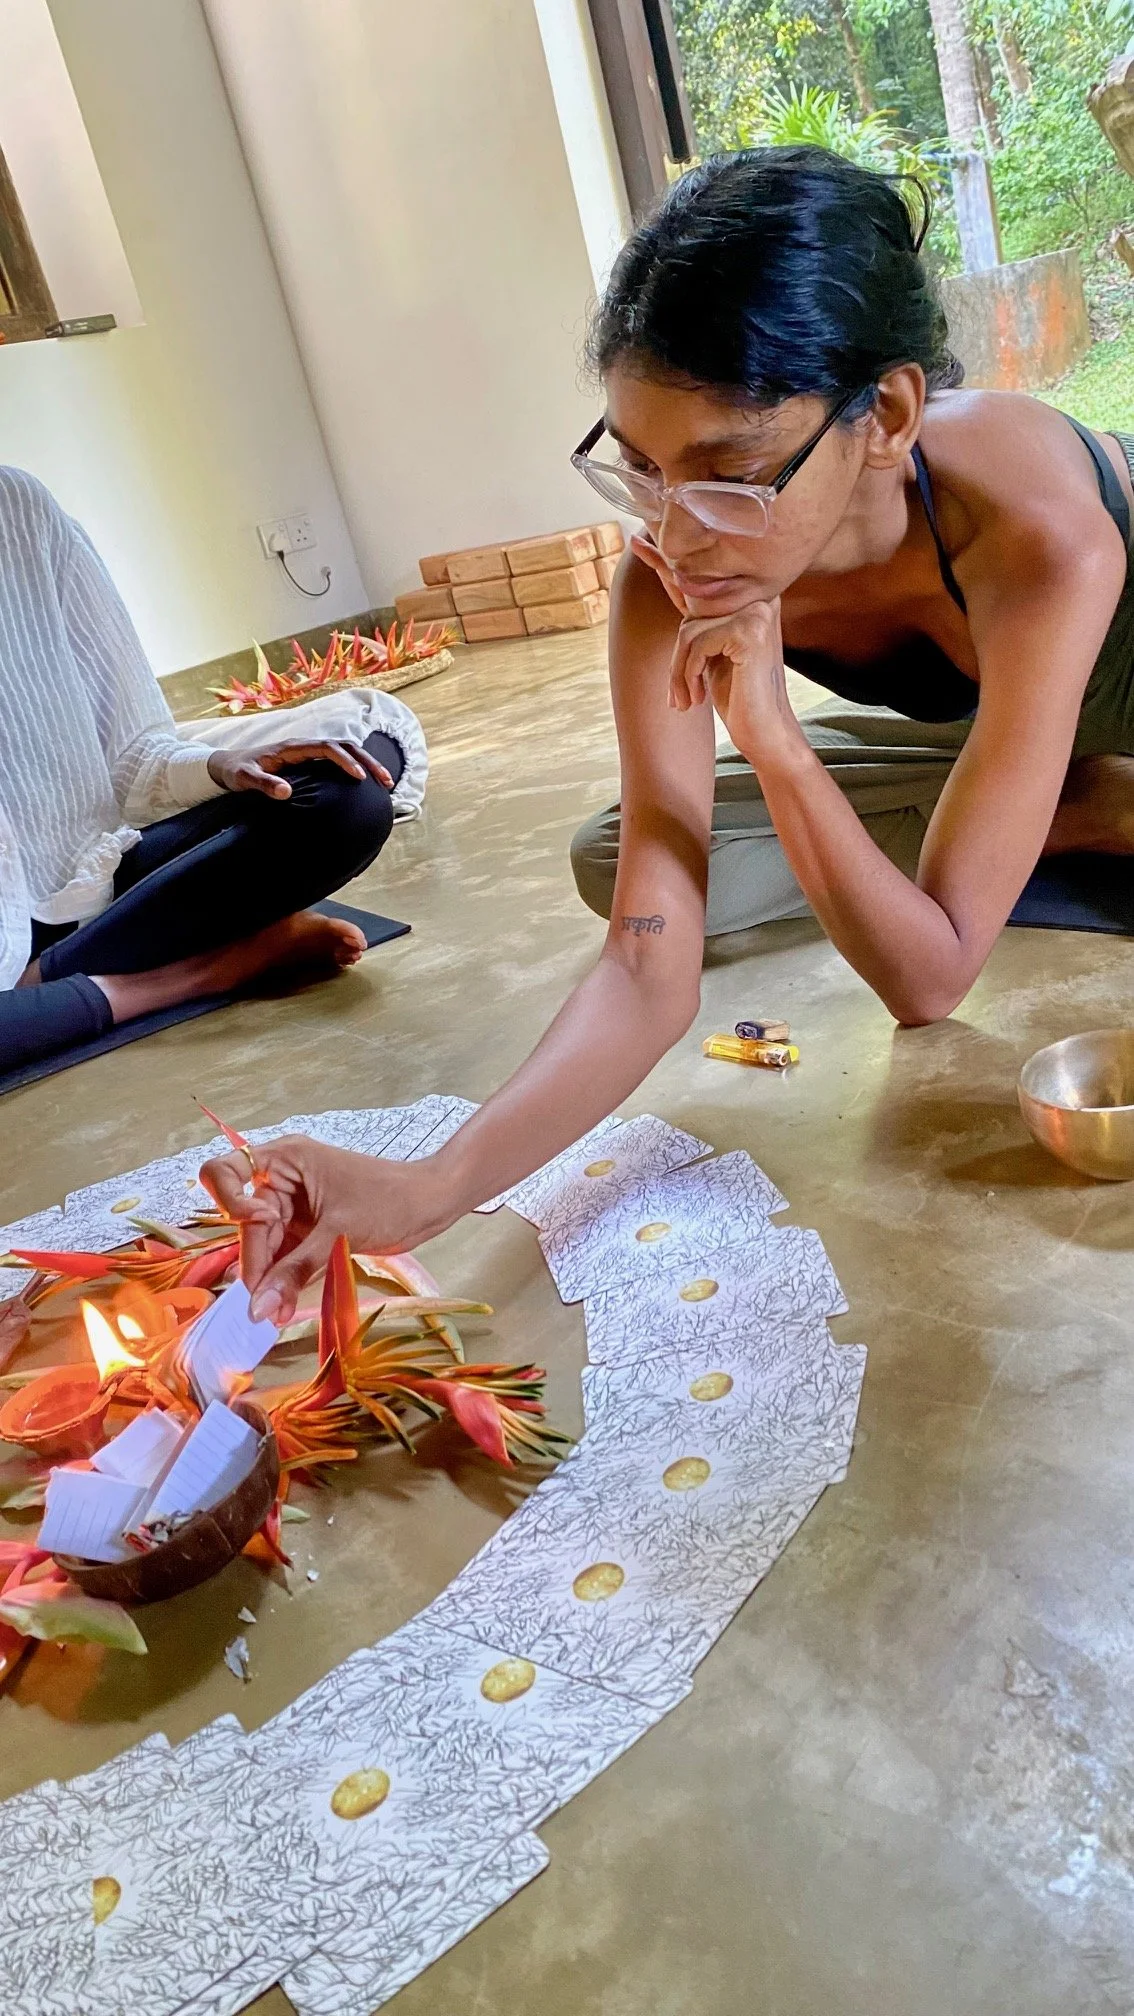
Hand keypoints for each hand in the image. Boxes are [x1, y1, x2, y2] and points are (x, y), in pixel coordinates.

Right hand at [199, 1136, 451, 1321]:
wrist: (432, 1204)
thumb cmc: (390, 1198)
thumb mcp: (339, 1232)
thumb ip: (296, 1270)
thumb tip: (258, 1308)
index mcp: (284, 1159)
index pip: (225, 1171)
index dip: (228, 1200)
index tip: (256, 1223)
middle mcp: (281, 1181)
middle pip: (246, 1224)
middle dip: (257, 1263)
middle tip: (264, 1305)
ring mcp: (294, 1208)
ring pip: (265, 1247)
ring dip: (270, 1280)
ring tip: (277, 1315)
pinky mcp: (307, 1231)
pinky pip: (284, 1258)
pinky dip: (285, 1282)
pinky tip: (285, 1308)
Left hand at [206, 741, 393, 800]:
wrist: (226, 765)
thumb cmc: (236, 772)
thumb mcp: (245, 780)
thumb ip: (263, 784)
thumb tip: (286, 792)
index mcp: (292, 748)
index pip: (327, 748)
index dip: (346, 761)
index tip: (360, 777)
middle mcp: (304, 746)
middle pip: (344, 746)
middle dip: (367, 760)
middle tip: (386, 780)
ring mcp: (308, 752)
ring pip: (345, 751)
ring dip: (367, 763)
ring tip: (385, 782)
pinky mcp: (309, 761)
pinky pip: (338, 760)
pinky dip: (357, 767)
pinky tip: (368, 784)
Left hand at [631, 534, 795, 757]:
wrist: (765, 733)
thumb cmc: (738, 696)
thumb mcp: (710, 649)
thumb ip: (696, 614)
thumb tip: (670, 572)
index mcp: (751, 597)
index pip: (701, 575)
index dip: (665, 560)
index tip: (637, 541)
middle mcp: (758, 597)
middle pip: (689, 609)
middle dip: (678, 659)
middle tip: (678, 698)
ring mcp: (756, 611)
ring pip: (688, 629)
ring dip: (680, 671)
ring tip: (689, 700)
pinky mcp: (749, 630)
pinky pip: (695, 643)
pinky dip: (689, 673)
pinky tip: (699, 696)